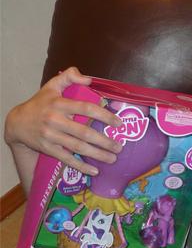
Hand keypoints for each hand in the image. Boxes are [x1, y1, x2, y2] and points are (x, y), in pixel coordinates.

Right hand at [4, 67, 122, 188]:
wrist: (16, 123)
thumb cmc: (39, 103)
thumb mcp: (51, 86)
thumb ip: (69, 77)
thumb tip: (89, 79)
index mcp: (59, 104)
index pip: (85, 108)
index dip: (104, 116)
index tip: (118, 123)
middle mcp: (55, 120)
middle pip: (84, 132)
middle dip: (104, 141)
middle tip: (119, 147)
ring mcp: (50, 136)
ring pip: (77, 147)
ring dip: (97, 154)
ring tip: (113, 159)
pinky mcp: (47, 149)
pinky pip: (66, 159)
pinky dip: (80, 166)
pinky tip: (94, 171)